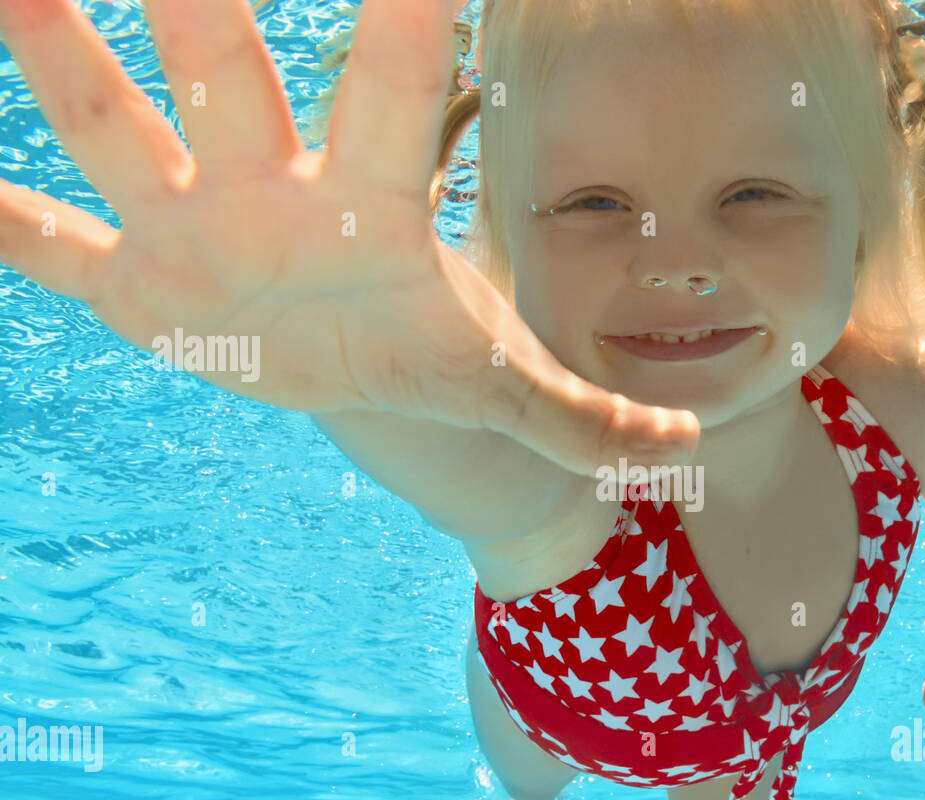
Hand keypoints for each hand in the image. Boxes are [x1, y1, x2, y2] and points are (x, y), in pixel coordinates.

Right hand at [0, 0, 698, 476]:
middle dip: (198, 3)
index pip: (393, 94)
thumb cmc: (432, 349)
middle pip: (231, 80)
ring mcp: (199, 229)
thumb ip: (584, 419)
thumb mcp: (504, 386)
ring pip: (122, 133)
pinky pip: (58, 248)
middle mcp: (276, 189)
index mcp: (375, 204)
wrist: (356, 371)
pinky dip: (8, 229)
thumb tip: (682, 455)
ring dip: (66, 68)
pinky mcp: (143, 285)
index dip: (402, 21)